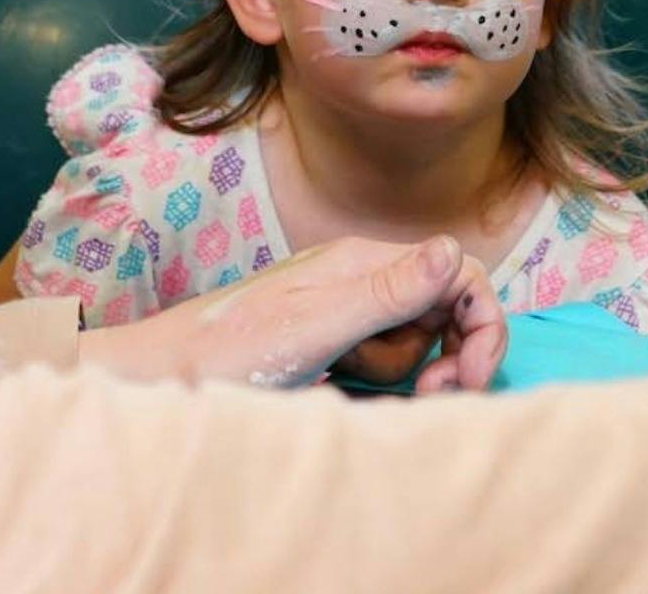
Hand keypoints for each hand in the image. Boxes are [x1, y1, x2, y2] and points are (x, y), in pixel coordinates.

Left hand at [77, 234, 507, 394]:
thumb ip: (388, 291)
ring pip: (416, 337)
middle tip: (432, 396)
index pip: (461, 272)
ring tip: (365, 387)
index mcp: (364, 260)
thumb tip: (454, 251)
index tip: (470, 378)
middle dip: (453, 352)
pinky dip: (381, 377)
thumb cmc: (230, 350)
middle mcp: (361, 276)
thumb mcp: (318, 325)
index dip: (482, 324)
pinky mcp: (333, 339)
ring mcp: (346, 307)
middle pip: (445, 306)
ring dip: (409, 369)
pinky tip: (349, 387)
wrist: (165, 374)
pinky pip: (383, 355)